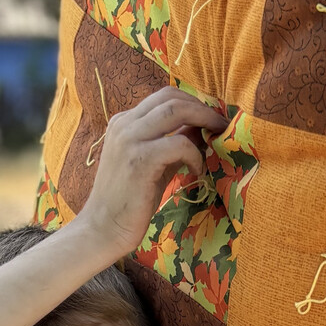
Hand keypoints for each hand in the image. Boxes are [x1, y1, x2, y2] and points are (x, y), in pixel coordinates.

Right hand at [79, 87, 226, 260]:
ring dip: (203, 122)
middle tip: (221, 125)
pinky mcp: (139, 160)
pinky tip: (197, 172)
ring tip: (216, 140)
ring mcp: (129, 139)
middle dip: (202, 108)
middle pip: (171, 97)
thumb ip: (173, 143)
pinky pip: (179, 144)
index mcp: (124, 122)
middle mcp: (124, 124)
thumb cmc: (130, 199)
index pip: (163, 96)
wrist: (103, 228)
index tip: (211, 118)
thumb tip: (202, 128)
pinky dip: (195, 155)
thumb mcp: (154, 163)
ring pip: (175, 110)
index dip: (192, 103)